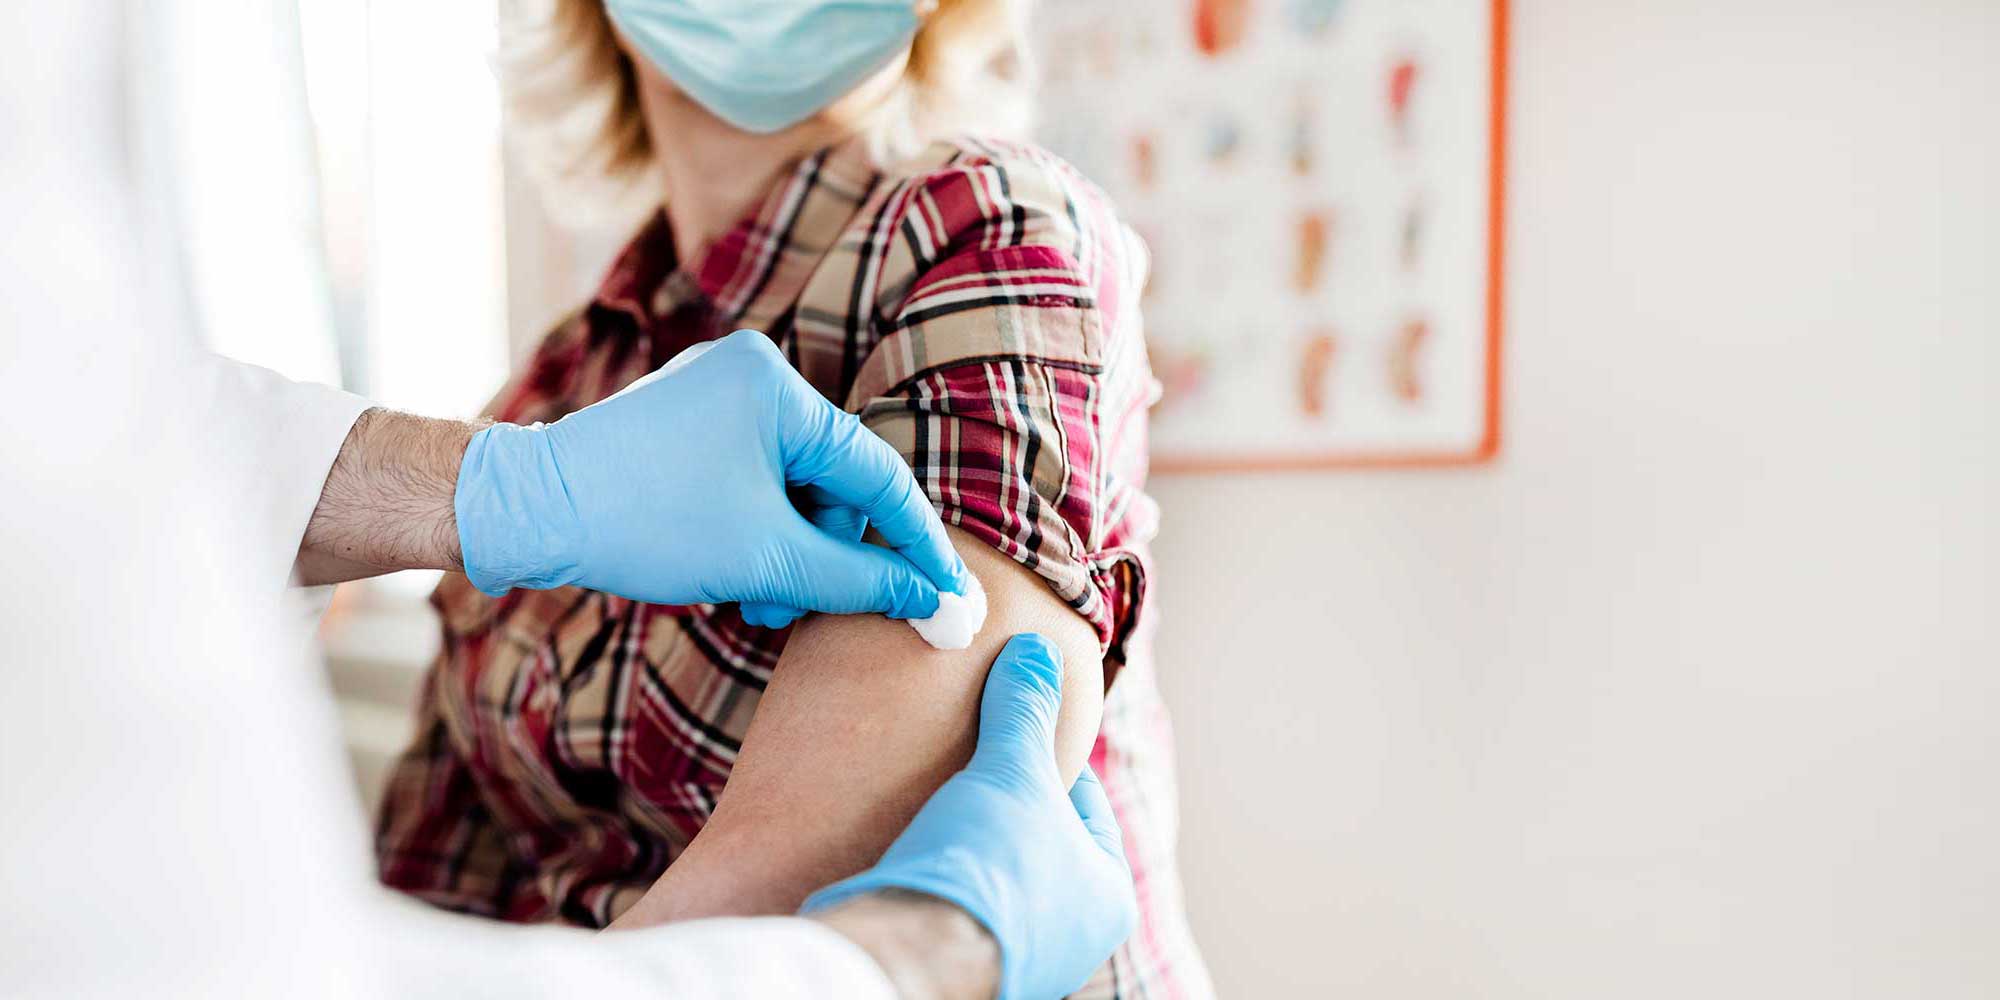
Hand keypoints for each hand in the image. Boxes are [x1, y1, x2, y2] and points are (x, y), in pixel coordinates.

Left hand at [453, 329, 969, 614]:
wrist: (523, 510)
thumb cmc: (642, 522)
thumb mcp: (766, 559)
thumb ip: (861, 581)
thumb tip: (940, 606)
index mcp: (778, 387)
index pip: (877, 475)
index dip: (917, 545)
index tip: (949, 598)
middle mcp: (751, 375)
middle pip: (831, 483)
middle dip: (824, 555)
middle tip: (799, 610)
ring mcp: (715, 396)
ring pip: (790, 489)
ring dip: (786, 553)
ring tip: (754, 602)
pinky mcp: (686, 424)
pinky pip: (751, 481)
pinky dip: (754, 532)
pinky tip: (733, 575)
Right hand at [801, 634, 1137, 999]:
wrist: (909, 953)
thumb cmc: (986, 865)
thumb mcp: (1013, 769)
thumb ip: (1026, 709)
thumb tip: (1039, 652)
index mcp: (1109, 895)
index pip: (1086, 800)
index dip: (1045, 754)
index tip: (1011, 727)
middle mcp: (1073, 937)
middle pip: (1039, 836)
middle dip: (1005, 796)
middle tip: (973, 755)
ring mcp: (1018, 956)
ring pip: (997, 871)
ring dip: (971, 836)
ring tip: (941, 793)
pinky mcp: (964, 964)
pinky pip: (958, 901)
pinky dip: (944, 870)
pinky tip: (917, 840)